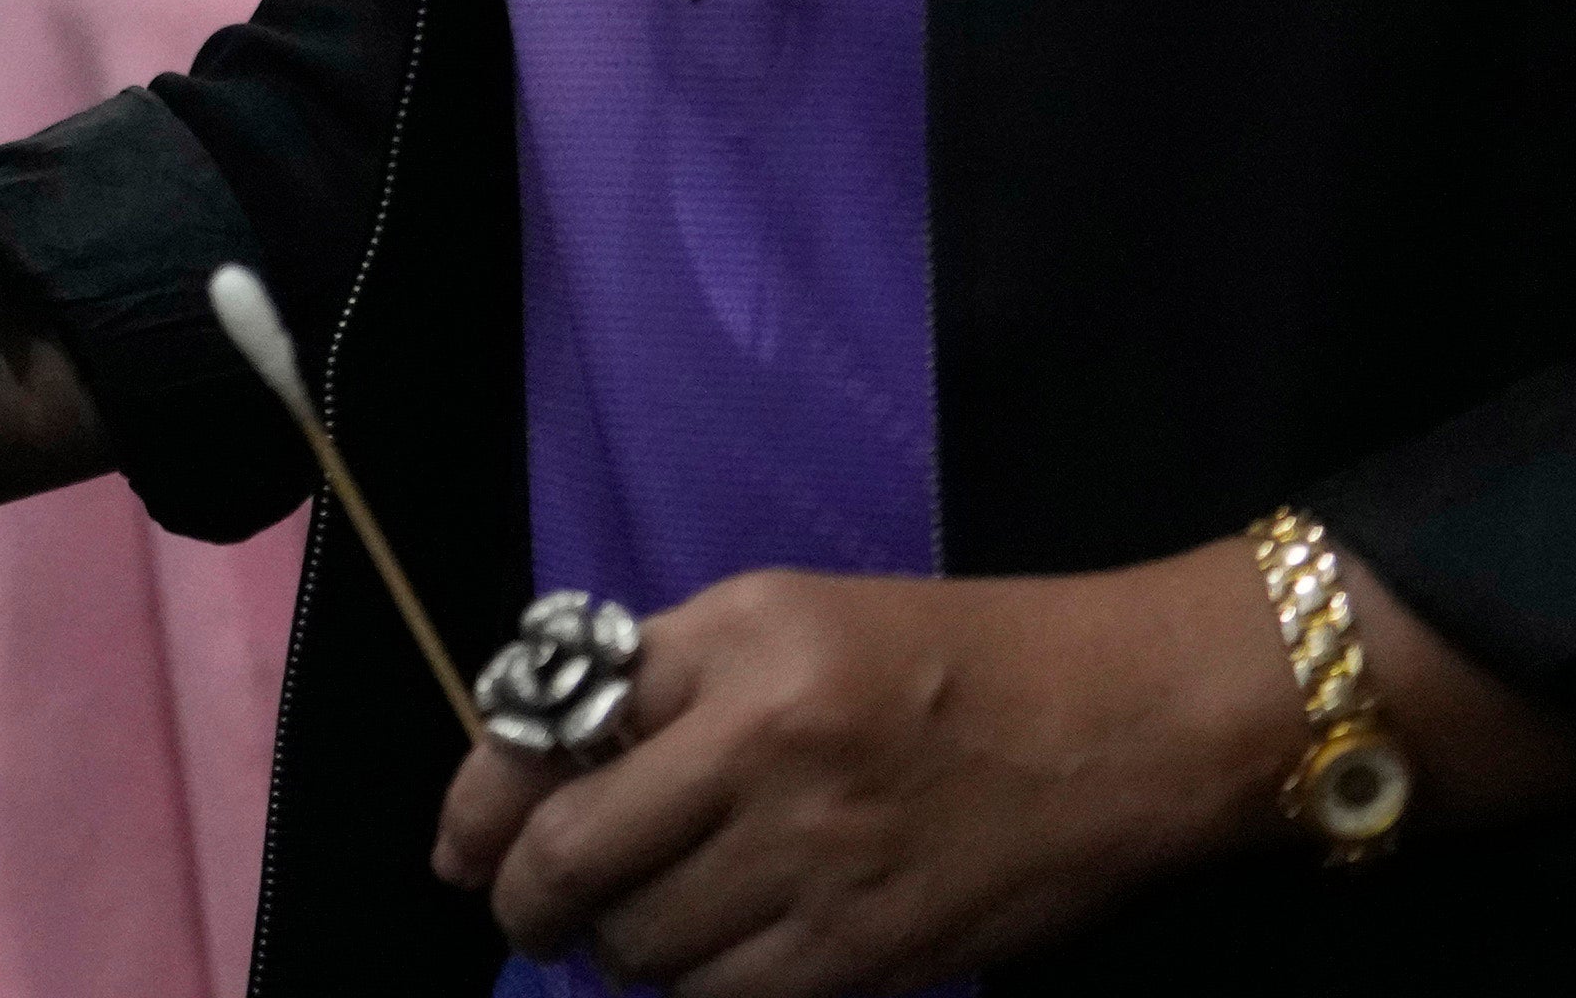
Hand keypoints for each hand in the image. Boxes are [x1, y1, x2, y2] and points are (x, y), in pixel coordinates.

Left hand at [436, 556, 1292, 996]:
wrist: (1114, 723)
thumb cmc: (934, 654)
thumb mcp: (776, 615)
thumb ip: (655, 678)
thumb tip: (535, 764)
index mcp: (733, 659)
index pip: (546, 744)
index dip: (477, 814)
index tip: (460, 854)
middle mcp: (768, 762)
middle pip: (579, 869)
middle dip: (529, 905)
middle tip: (529, 912)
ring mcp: (825, 871)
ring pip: (650, 955)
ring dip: (617, 955)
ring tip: (630, 931)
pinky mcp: (878, 960)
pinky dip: (696, 995)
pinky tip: (704, 966)